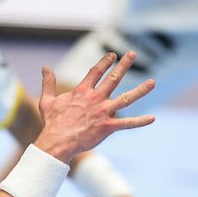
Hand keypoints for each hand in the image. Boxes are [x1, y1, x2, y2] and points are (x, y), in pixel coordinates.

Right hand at [34, 52, 155, 162]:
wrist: (57, 142)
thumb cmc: (52, 123)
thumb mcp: (47, 100)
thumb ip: (48, 83)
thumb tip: (45, 67)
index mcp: (82, 91)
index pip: (96, 72)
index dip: (105, 62)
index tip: (113, 55)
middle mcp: (95, 98)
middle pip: (113, 79)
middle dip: (123, 65)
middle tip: (132, 54)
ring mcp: (103, 112)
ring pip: (126, 99)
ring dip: (140, 90)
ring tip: (152, 82)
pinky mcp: (108, 127)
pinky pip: (127, 123)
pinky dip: (140, 122)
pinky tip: (152, 118)